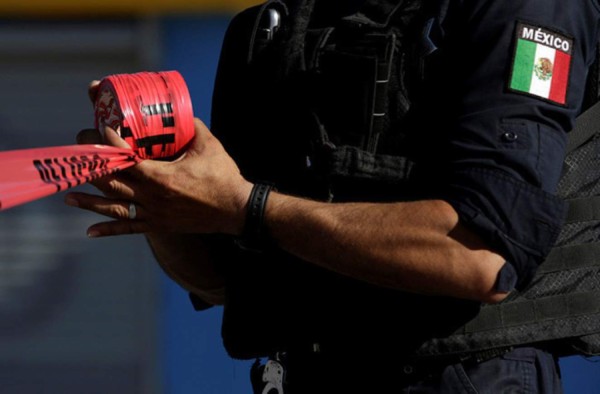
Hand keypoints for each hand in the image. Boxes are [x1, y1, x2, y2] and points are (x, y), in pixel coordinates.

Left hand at [66, 117, 252, 236]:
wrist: (236, 210)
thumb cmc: (224, 176)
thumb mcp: (209, 145)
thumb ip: (191, 127)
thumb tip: (178, 113)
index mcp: (163, 177)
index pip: (126, 160)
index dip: (109, 144)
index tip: (99, 131)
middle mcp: (154, 197)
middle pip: (113, 182)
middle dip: (92, 167)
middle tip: (78, 155)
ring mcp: (155, 214)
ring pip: (115, 207)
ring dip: (90, 201)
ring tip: (68, 196)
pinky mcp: (159, 225)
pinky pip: (130, 228)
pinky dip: (109, 230)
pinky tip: (89, 232)